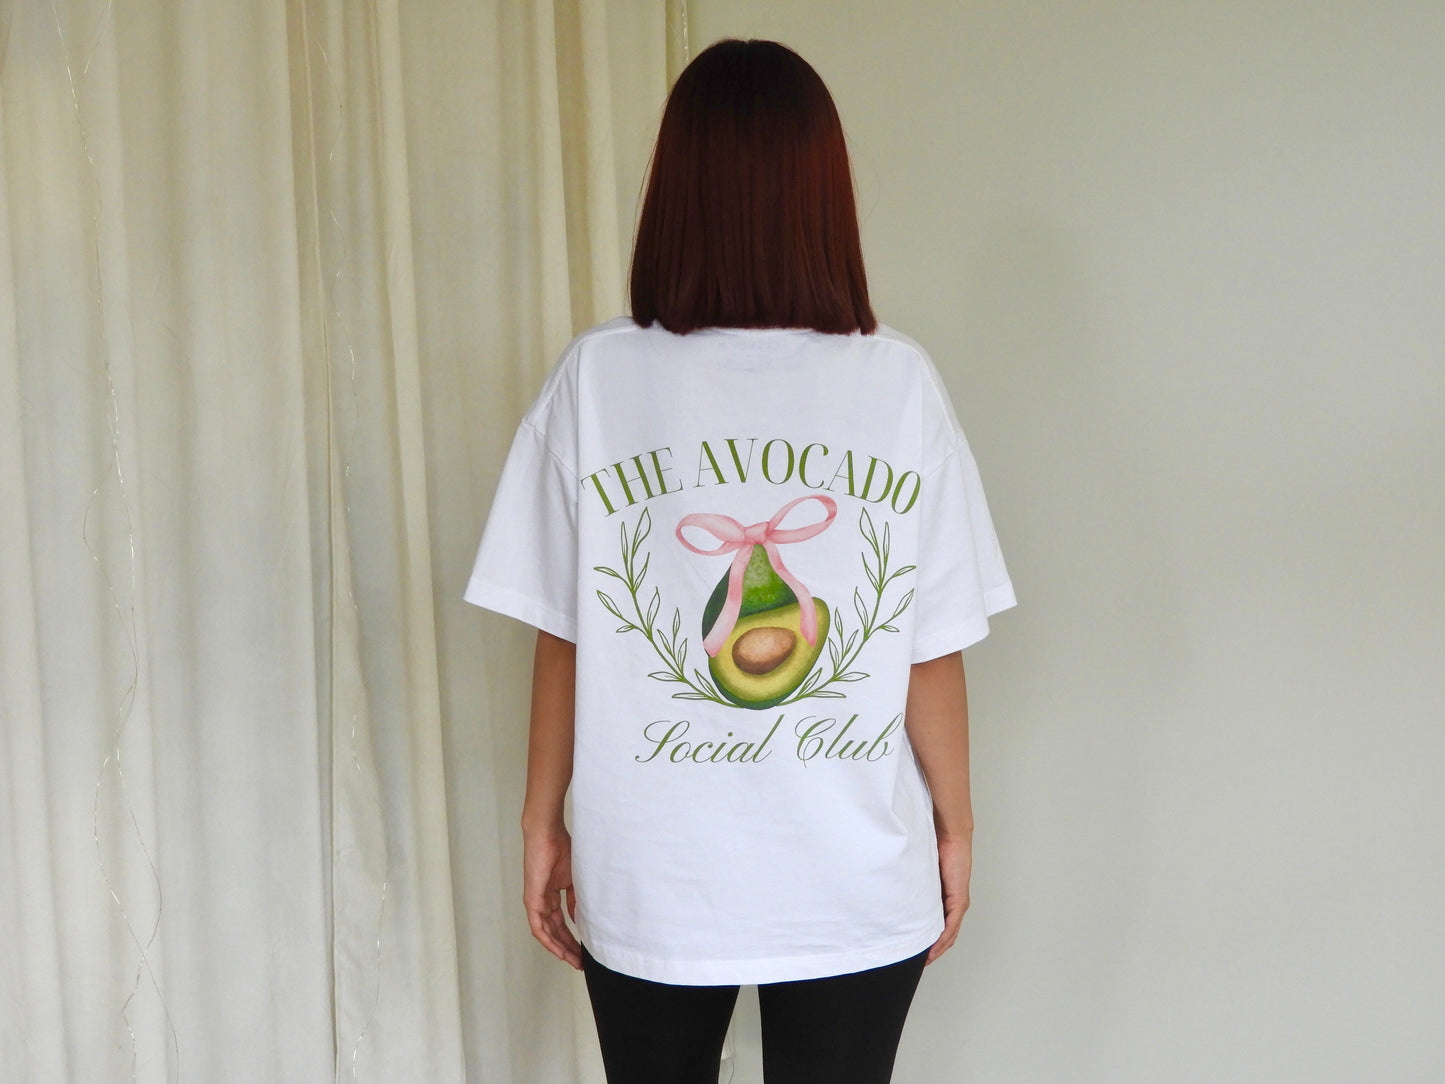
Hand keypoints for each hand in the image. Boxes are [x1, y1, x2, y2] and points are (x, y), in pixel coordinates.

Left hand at [522, 825, 582, 968]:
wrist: (548, 834)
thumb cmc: (561, 848)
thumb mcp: (573, 879)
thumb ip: (575, 900)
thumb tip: (579, 918)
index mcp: (552, 895)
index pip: (561, 923)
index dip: (572, 938)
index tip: (584, 951)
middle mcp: (542, 902)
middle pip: (555, 932)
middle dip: (568, 948)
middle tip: (581, 963)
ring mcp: (536, 902)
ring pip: (547, 933)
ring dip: (560, 948)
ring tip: (574, 961)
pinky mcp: (532, 900)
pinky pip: (538, 926)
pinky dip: (548, 940)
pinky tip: (559, 951)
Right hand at [926, 832, 971, 964]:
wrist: (950, 836)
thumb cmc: (935, 848)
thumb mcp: (920, 872)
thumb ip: (913, 883)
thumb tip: (893, 890)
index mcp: (944, 899)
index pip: (938, 926)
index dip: (929, 942)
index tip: (915, 951)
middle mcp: (953, 904)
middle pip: (945, 936)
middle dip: (932, 951)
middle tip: (918, 962)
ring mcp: (957, 903)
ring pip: (949, 934)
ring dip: (937, 949)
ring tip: (924, 960)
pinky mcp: (959, 900)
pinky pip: (950, 926)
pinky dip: (942, 939)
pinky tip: (934, 949)